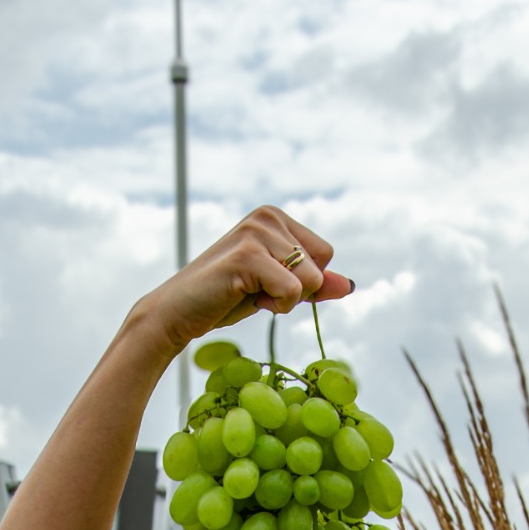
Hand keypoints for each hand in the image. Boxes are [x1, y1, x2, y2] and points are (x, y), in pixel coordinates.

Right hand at [137, 206, 353, 358]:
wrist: (179, 313)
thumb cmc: (225, 299)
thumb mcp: (276, 289)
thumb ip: (313, 285)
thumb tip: (349, 285)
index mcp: (275, 217)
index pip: (325, 254)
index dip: (303, 281)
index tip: (267, 284)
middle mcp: (267, 216)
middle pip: (320, 266)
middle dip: (296, 291)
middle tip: (256, 291)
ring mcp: (257, 232)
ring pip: (310, 281)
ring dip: (284, 302)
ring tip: (249, 294)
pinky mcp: (248, 254)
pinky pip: (293, 292)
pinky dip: (274, 306)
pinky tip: (243, 297)